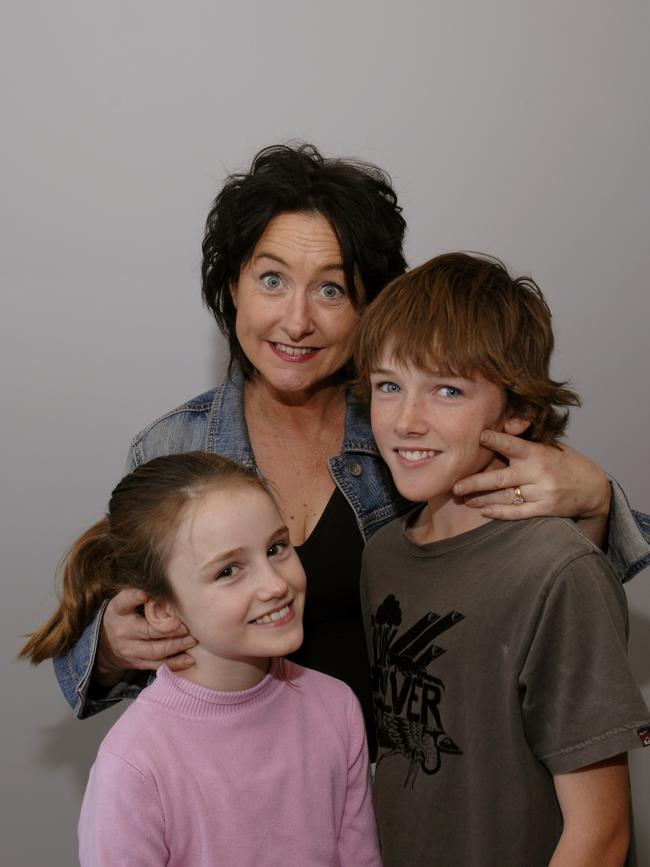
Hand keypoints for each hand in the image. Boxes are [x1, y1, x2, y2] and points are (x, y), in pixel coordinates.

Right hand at [95, 587, 196, 685]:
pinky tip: (189, 659)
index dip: (134, 597)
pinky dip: (174, 663)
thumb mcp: (126, 601)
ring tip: (192, 640)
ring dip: (175, 646)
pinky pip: (157, 665)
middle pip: (147, 631)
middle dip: (169, 629)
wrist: (107, 642)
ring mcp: (129, 649)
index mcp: (119, 610)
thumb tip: (169, 584)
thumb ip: (143, 594)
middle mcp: (122, 630)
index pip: (124, 602)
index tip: (145, 594)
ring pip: (154, 651)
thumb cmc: (126, 613)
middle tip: (187, 626)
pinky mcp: (137, 663)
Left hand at [453, 431, 610, 537]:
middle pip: (500, 478)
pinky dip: (500, 512)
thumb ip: (525, 440)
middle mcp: (537, 472)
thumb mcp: (549, 446)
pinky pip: (518, 512)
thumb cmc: (564, 463)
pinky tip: (484, 511)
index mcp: (537, 452)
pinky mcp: (545, 509)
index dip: (494, 439)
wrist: (593, 488)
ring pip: (505, 496)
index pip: (511, 444)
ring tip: (463, 498)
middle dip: (475, 482)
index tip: (477, 437)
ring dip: (481, 498)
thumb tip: (501, 426)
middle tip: (455, 485)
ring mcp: (541, 492)